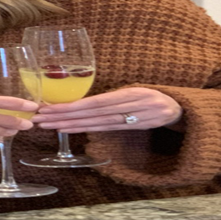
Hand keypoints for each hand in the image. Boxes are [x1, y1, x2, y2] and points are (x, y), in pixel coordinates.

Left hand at [33, 87, 182, 131]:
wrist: (179, 108)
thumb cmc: (152, 94)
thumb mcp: (136, 89)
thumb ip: (113, 95)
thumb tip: (81, 98)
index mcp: (132, 92)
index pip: (96, 102)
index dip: (72, 106)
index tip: (50, 107)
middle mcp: (133, 106)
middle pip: (93, 113)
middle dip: (64, 116)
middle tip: (41, 118)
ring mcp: (135, 119)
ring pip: (97, 124)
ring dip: (71, 125)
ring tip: (49, 126)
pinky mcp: (135, 128)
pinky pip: (106, 130)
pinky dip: (86, 130)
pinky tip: (68, 130)